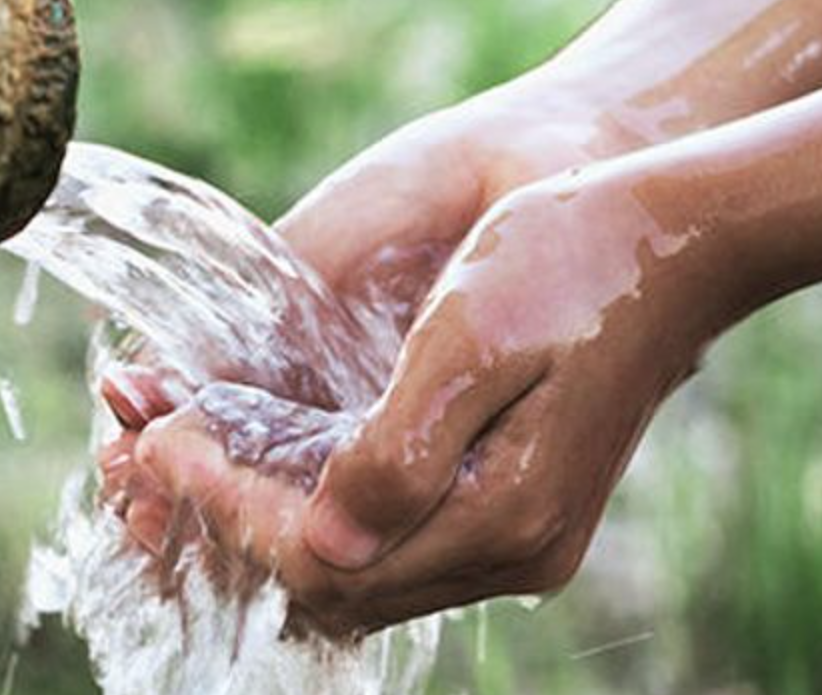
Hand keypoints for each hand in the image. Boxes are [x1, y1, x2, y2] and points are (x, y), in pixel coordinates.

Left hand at [100, 74, 650, 552]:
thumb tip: (319, 538)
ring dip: (263, 519)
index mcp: (504, 515)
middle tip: (145, 454)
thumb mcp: (474, 335)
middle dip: (227, 524)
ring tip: (185, 453)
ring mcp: (517, 536)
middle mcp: (512, 549)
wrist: (676, 237)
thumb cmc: (573, 259)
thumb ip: (398, 449)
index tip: (160, 440)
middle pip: (331, 583)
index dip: (226, 508)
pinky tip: (267, 456)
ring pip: (355, 567)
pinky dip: (315, 507)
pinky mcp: (515, 508)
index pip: (323, 558)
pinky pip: (390, 537)